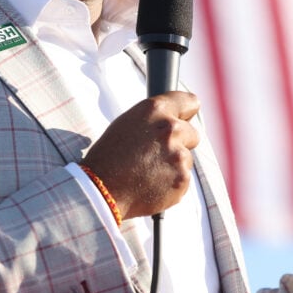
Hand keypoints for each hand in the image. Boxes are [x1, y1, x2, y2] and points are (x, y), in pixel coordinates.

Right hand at [80, 91, 200, 218]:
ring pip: (186, 159)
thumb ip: (154, 120)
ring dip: (173, 165)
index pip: (189, 102)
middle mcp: (171, 129)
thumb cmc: (109, 156)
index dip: (187, 112)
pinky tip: (151, 185)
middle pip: (192, 134)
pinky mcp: (182, 179)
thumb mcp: (128, 124)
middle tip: (158, 154)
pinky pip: (182, 179)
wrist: (100, 190)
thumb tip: (173, 119)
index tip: (186, 118)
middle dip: (180, 143)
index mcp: (155, 110)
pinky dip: (171, 184)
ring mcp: (178, 155)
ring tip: (147, 173)